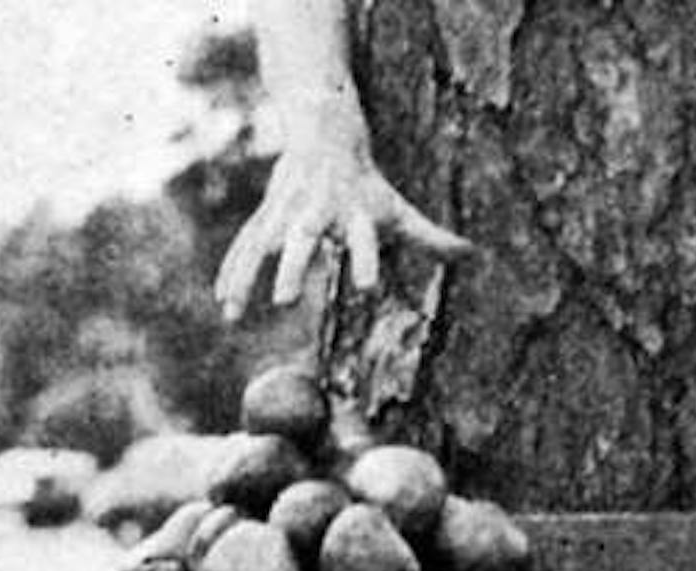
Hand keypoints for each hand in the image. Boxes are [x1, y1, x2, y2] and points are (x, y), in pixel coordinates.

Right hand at [214, 100, 471, 320]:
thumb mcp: (398, 208)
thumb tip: (473, 254)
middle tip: (284, 301)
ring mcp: (285, 211)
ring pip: (261, 244)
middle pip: (303, 239)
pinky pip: (244, 246)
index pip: (363, 239)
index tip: (366, 287)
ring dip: (246, 276)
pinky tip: (223, 302)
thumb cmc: (366, 183)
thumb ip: (431, 237)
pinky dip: (232, 272)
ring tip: (233, 313)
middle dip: (292, 268)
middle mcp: (317, 211)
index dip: (366, 260)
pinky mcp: (265, 214)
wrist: (324, 132)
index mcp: (353, 212)